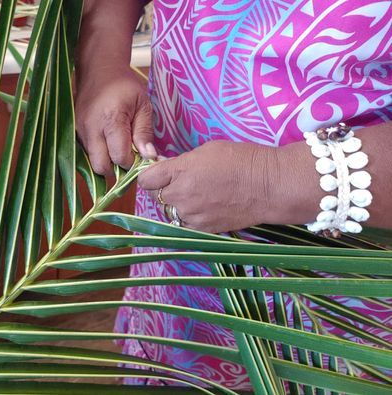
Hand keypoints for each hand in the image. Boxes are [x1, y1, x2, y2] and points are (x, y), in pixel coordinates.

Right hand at [76, 65, 155, 174]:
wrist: (98, 69)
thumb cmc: (124, 85)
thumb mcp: (142, 105)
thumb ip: (145, 132)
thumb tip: (149, 157)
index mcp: (111, 119)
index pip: (119, 157)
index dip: (131, 162)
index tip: (138, 154)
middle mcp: (91, 128)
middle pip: (100, 167)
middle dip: (115, 168)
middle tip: (127, 156)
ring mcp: (80, 131)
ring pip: (91, 162)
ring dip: (106, 161)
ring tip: (117, 146)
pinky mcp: (75, 131)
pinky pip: (86, 153)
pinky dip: (98, 153)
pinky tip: (107, 141)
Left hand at [138, 140, 318, 232]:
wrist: (269, 185)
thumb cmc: (241, 160)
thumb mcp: (206, 150)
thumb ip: (181, 162)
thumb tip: (167, 169)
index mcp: (179, 172)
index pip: (145, 179)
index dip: (150, 175)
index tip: (157, 173)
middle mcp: (180, 196)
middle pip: (157, 196)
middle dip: (166, 189)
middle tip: (184, 182)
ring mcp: (191, 215)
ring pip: (171, 212)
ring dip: (178, 205)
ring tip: (198, 195)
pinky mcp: (203, 229)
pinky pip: (186, 224)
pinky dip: (191, 217)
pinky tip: (206, 207)